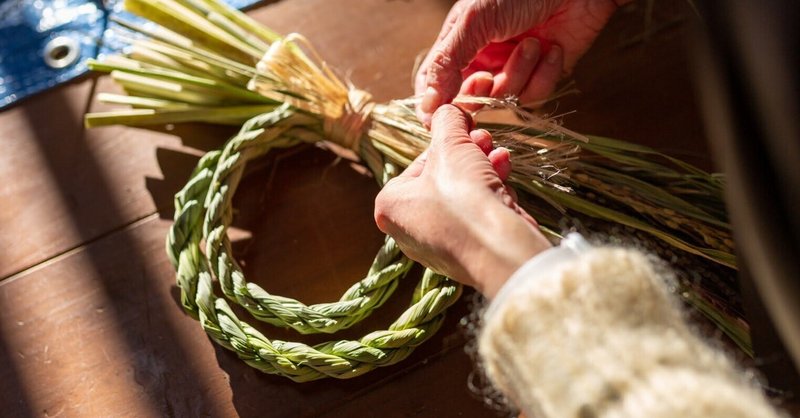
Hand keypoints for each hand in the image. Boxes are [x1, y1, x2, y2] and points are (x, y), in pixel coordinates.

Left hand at [374, 105, 551, 297]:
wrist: (497, 249)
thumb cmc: (461, 197)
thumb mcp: (451, 146)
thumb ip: (447, 122)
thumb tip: (447, 110)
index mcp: (390, 206)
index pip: (419, 163)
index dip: (448, 142)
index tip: (467, 129)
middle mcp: (408, 230)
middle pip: (443, 179)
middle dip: (469, 154)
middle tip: (485, 140)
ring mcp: (438, 245)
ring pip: (463, 196)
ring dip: (485, 170)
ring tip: (500, 157)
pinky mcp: (467, 253)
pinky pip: (476, 217)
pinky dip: (491, 197)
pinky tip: (505, 184)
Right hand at [415, 0, 621, 123]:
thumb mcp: (476, 20)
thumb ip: (447, 61)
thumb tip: (426, 103)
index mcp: (459, 43)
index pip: (434, 84)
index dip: (434, 104)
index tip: (437, 120)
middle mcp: (483, 59)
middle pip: (471, 100)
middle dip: (481, 94)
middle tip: (488, 78)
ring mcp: (513, 68)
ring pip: (506, 99)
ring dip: (520, 73)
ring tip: (533, 43)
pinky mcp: (542, 74)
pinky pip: (536, 94)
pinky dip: (545, 73)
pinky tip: (553, 48)